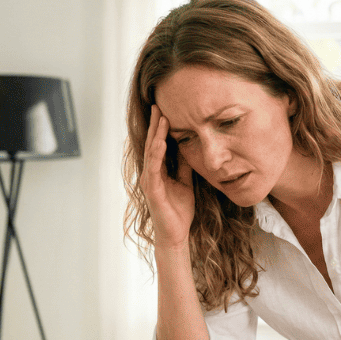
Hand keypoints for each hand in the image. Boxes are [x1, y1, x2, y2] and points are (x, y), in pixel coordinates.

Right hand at [139, 105, 195, 249]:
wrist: (176, 234)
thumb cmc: (179, 210)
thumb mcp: (186, 183)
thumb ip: (185, 167)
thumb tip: (191, 149)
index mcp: (159, 171)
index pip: (159, 144)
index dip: (162, 128)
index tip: (166, 110)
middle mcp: (151, 173)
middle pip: (153, 144)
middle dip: (156, 125)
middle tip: (158, 105)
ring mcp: (150, 181)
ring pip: (152, 153)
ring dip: (156, 135)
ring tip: (161, 118)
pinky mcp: (152, 190)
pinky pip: (154, 169)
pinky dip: (157, 155)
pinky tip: (161, 143)